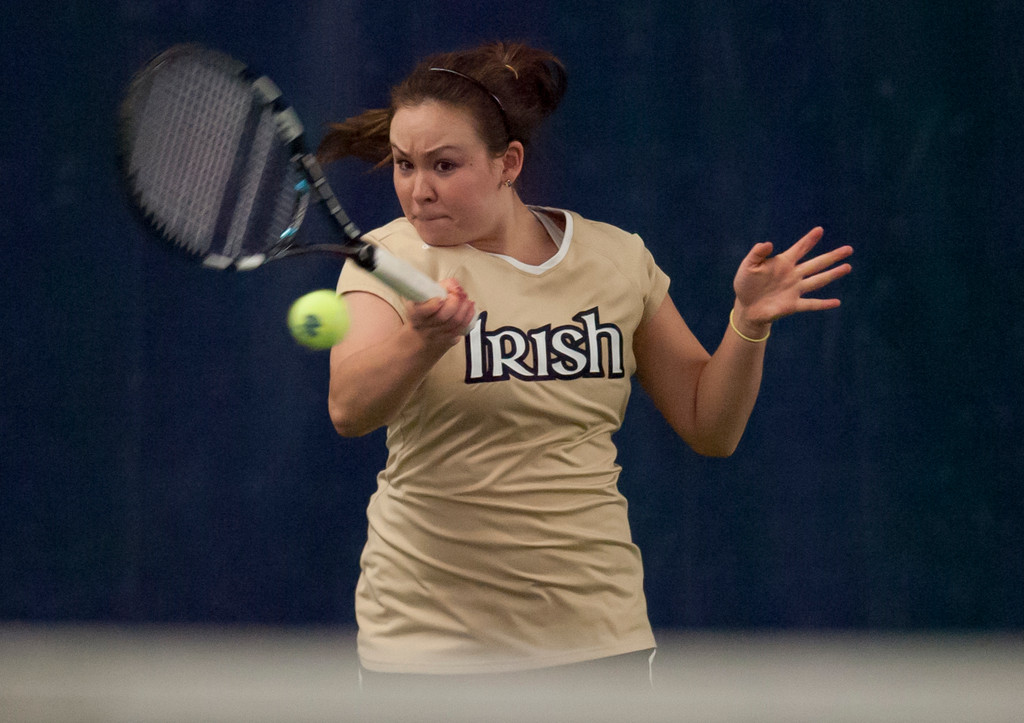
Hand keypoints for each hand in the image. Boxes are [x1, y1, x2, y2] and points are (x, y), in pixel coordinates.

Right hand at [404, 278, 476, 348]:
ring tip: (465, 298)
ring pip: (455, 321)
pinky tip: (469, 307)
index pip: (423, 311)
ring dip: (464, 307)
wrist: (420, 334)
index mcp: (415, 314)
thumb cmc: (423, 311)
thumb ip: (438, 287)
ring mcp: (437, 335)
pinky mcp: (448, 339)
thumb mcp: (422, 297)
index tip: (441, 298)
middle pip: (442, 316)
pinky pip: (462, 328)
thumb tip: (454, 284)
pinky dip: (469, 315)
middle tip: (459, 293)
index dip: (433, 305)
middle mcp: (425, 326)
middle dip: (455, 301)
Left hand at [731, 227, 852, 333]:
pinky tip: (836, 302)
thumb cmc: (746, 283)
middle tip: (848, 249)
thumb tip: (768, 243)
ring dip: (833, 274)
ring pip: (818, 280)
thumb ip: (757, 253)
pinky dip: (823, 304)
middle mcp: (793, 275)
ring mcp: (795, 290)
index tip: (819, 230)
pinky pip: (811, 304)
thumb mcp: (748, 266)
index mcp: (783, 263)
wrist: (746, 306)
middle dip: (832, 256)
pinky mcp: (793, 305)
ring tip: (847, 267)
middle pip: (816, 263)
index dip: (809, 240)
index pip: (799, 249)